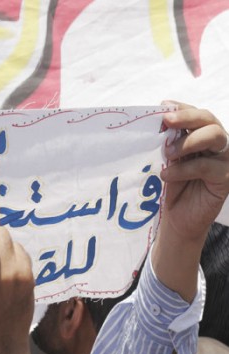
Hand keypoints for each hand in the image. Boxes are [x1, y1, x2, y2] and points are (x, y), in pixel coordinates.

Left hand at [162, 102, 228, 241]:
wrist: (177, 219)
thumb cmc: (171, 187)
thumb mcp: (166, 161)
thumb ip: (167, 144)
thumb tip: (159, 124)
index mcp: (201, 135)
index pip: (196, 114)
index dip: (182, 108)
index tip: (163, 107)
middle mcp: (217, 143)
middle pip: (209, 120)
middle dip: (187, 117)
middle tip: (167, 122)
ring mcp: (224, 159)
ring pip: (215, 136)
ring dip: (187, 141)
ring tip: (167, 153)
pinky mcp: (226, 177)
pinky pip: (207, 166)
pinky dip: (184, 168)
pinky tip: (167, 174)